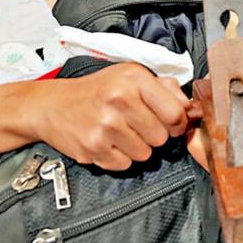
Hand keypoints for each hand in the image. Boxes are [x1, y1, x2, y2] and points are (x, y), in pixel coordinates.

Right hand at [36, 62, 189, 170]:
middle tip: (137, 124)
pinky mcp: (93, 148)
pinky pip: (125, 165)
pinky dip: (119, 158)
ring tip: (120, 132)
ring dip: (137, 147)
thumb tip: (190, 107)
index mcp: (134, 79)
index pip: (175, 113)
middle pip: (162, 137)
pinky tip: (108, 142)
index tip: (170, 122)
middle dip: (154, 135)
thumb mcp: (131, 77)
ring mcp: (105, 126)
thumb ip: (164, 88)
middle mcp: (119, 100)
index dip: (177, 123)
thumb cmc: (97, 90)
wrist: (53, 105)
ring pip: (145, 154)